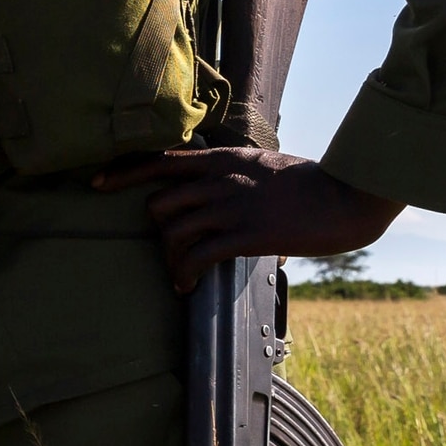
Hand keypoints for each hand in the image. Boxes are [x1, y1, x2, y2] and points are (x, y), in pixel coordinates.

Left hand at [94, 148, 402, 292]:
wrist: (348, 196)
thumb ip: (235, 173)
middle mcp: (221, 180)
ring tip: (178, 274)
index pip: (160, 159)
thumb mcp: (264, 164)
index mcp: (223, 159)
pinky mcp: (247, 235)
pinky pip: (197, 256)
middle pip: (159, 204)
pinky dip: (183, 274)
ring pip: (173, 233)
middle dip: (157, 230)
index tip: (97, 183)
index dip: (123, 172)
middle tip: (169, 250)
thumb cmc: (311, 183)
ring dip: (169, 259)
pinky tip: (186, 286)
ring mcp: (232, 207)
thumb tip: (217, 189)